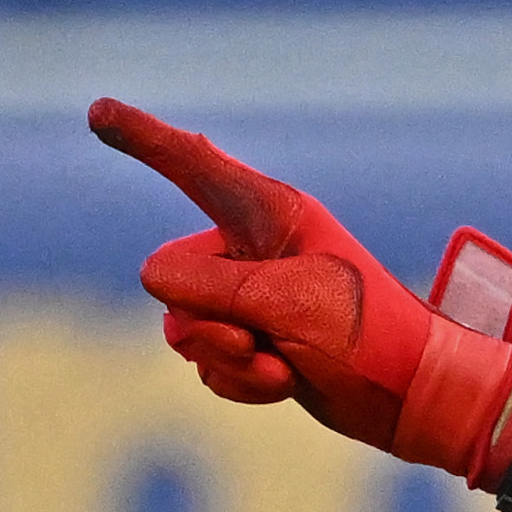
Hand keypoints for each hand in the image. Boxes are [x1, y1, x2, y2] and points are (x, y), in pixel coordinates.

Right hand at [91, 99, 511, 479]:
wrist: (413, 400)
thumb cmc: (366, 336)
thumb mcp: (282, 303)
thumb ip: (207, 286)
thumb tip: (157, 280)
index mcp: (268, 214)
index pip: (192, 167)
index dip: (143, 139)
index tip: (98, 112)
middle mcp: (253, 248)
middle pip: (172, 279)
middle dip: (206, 321)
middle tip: (257, 338)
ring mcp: (250, 297)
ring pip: (184, 328)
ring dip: (227, 359)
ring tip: (280, 365)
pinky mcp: (254, 341)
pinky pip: (210, 365)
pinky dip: (243, 382)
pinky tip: (286, 382)